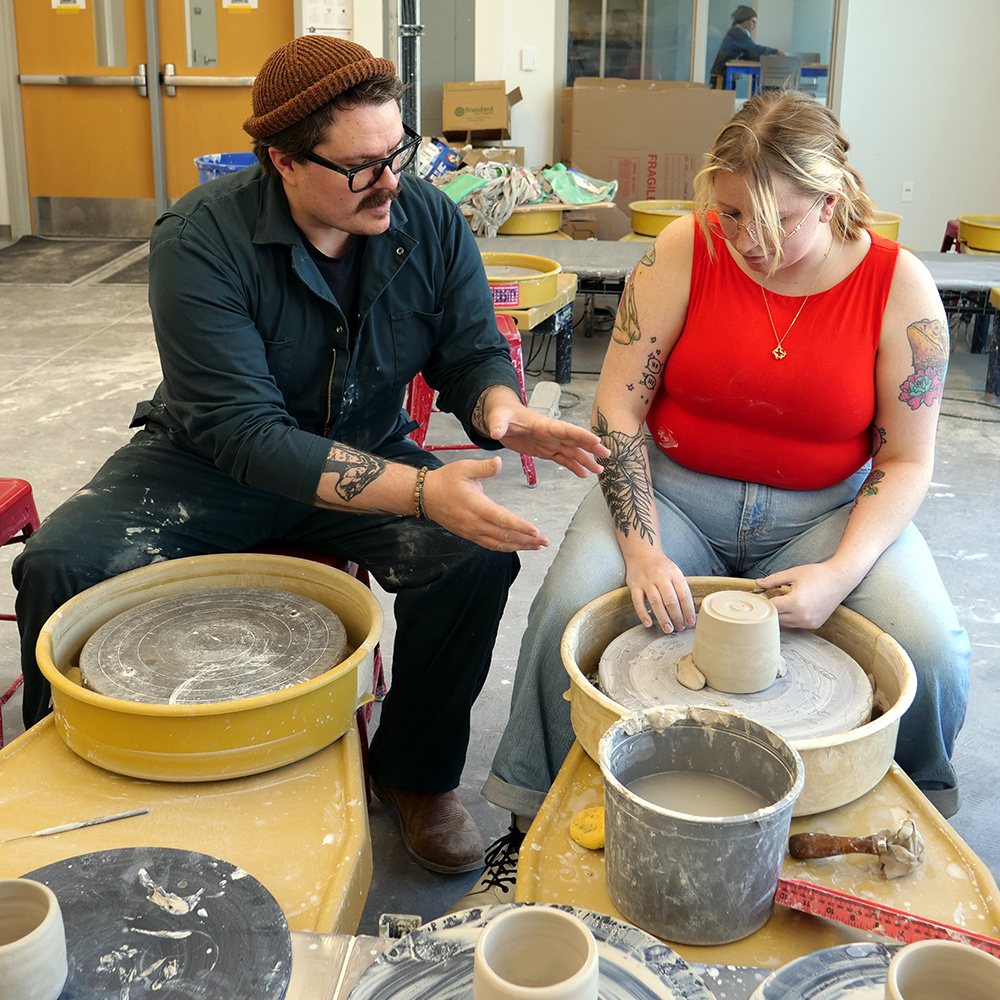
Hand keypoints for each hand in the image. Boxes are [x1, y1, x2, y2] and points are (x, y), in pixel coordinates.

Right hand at [422, 458, 549, 551]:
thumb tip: (498, 462)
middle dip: (527, 540)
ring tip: (536, 546)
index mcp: (476, 505)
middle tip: (544, 541)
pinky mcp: (470, 535)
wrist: (425, 496)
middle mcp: (474, 523)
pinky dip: (506, 547)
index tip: (535, 531)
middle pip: (504, 536)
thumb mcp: (464, 467)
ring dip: (519, 546)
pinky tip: (517, 546)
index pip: (502, 520)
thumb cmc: (445, 480)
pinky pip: (490, 545)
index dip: (520, 527)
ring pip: (499, 543)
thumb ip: (484, 467)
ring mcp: (472, 531)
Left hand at [484, 390, 608, 477]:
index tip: (597, 440)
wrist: (500, 416)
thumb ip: (497, 424)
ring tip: (599, 470)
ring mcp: (549, 442)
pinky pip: (562, 459)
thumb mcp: (497, 417)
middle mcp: (550, 434)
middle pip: (574, 440)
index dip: (581, 435)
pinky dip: (573, 466)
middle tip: (607, 454)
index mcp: (542, 425)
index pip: (565, 430)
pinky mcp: (544, 450)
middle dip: (591, 447)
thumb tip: (495, 432)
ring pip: (571, 452)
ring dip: (585, 460)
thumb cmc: (501, 413)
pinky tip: (583, 474)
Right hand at [624, 548, 696, 632]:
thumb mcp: (674, 572)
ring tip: (668, 629)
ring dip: (663, 618)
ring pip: (656, 602)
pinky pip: (638, 602)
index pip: (684, 594)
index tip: (690, 621)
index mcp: (674, 573)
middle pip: (671, 600)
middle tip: (680, 627)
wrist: (641, 552)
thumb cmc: (660, 566)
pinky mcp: (634, 585)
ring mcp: (646, 581)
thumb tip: (687, 610)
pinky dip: (643, 614)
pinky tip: (649, 623)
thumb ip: (680, 588)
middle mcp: (660, 576)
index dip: (688, 610)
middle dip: (677, 616)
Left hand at [755, 562, 856, 628]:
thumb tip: (758, 583)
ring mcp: (809, 622)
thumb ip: (773, 580)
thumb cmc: (817, 574)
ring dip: (781, 612)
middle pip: (776, 617)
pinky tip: (796, 603)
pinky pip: (796, 624)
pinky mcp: (815, 624)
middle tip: (775, 593)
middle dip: (772, 606)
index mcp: (795, 603)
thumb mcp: (792, 574)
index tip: (762, 594)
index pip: (770, 607)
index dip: (764, 600)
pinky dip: (791, 616)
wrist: (840, 579)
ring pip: (785, 623)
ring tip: (787, 596)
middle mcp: (802, 616)